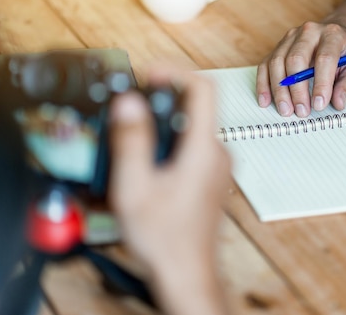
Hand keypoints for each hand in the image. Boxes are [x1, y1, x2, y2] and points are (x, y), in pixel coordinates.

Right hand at [108, 65, 230, 314]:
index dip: (175, 72)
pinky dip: (168, 144)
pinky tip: (145, 165)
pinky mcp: (210, 176)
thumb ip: (131, 140)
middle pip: (193, 107)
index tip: (149, 74)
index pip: (202, 89)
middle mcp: (216, 153)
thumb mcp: (134, 186)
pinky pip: (191, 146)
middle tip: (130, 110)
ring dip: (161, 125)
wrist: (186, 272)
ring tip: (132, 142)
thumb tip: (129, 103)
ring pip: (191, 128)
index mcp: (203, 149)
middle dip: (160, 101)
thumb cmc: (166, 238)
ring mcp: (216, 166)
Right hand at [256, 20, 345, 116]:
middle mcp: (309, 31)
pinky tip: (265, 101)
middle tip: (301, 111)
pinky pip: (266, 65)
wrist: (338, 33)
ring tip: (286, 110)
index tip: (319, 105)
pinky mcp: (278, 46)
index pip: (324, 58)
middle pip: (296, 59)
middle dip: (297, 89)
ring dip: (279, 90)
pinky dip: (264, 84)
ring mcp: (290, 37)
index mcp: (333, 34)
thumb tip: (338, 102)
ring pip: (277, 62)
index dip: (321, 84)